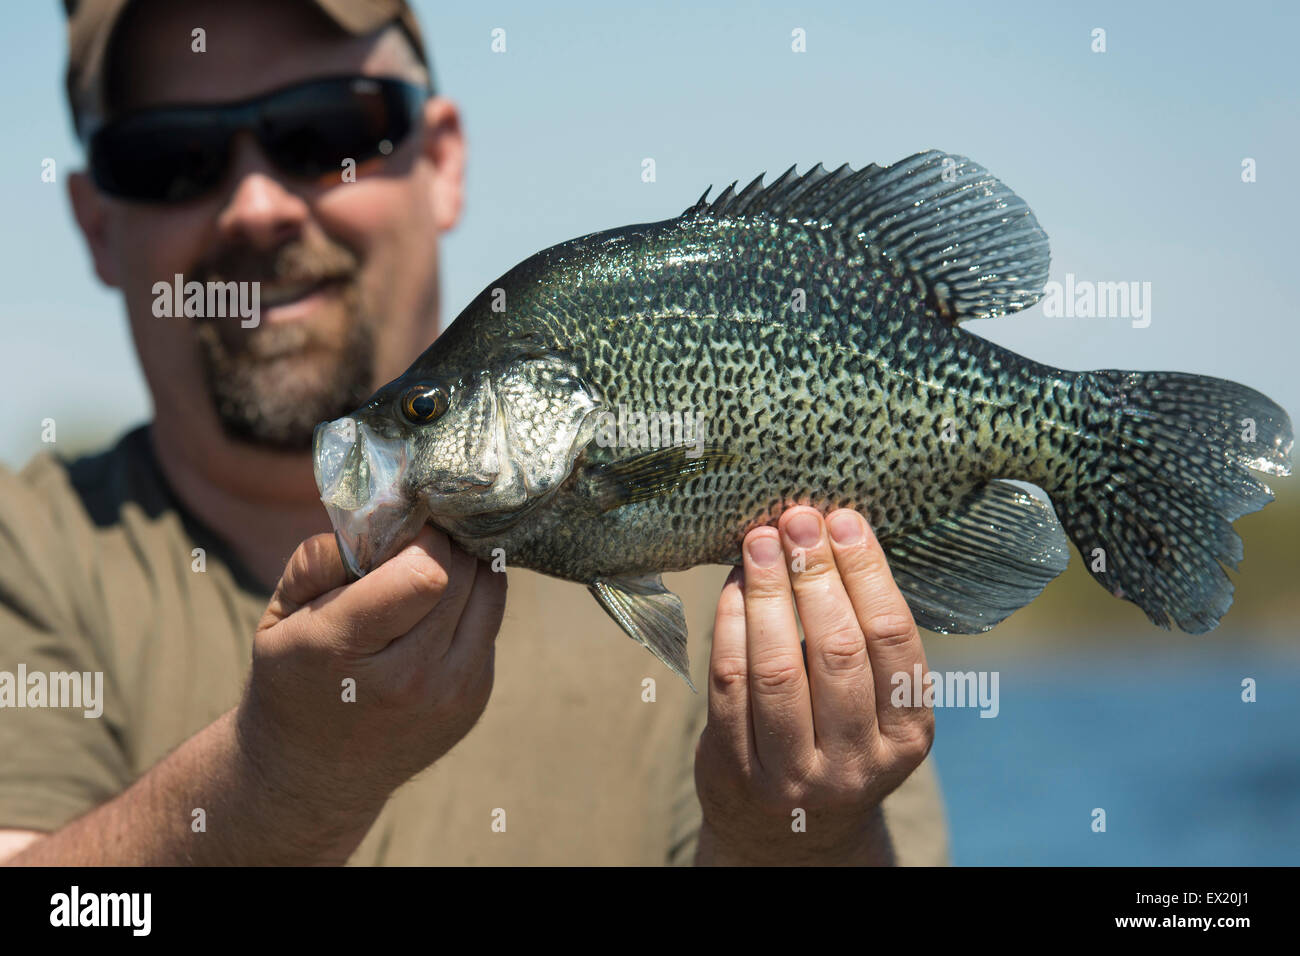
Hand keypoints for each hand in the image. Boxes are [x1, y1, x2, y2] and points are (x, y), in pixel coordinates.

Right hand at [237, 527, 506, 825]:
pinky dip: (470, 605)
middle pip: (464, 574)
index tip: (405, 527)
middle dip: (445, 544)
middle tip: (418, 541)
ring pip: (490, 593)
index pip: (426, 572)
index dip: (422, 536)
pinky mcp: (476, 700)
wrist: (313, 774)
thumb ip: (325, 556)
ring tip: (429, 572)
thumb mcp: (283, 613)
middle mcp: (411, 678)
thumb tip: (383, 512)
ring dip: (466, 569)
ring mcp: (452, 694)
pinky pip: (490, 623)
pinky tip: (435, 614)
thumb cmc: (294, 676)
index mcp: (347, 648)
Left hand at [694, 507, 934, 864]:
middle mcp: (857, 760)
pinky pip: (730, 684)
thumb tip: (830, 533)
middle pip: (836, 650)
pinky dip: (729, 625)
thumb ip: (862, 636)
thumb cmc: (838, 738)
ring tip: (761, 540)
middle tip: (798, 518)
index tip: (845, 520)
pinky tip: (734, 586)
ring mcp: (795, 773)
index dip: (867, 573)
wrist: (793, 835)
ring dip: (768, 593)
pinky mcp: (738, 771)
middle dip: (816, 574)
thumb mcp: (876, 706)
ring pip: (778, 668)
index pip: (892, 640)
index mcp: (909, 734)